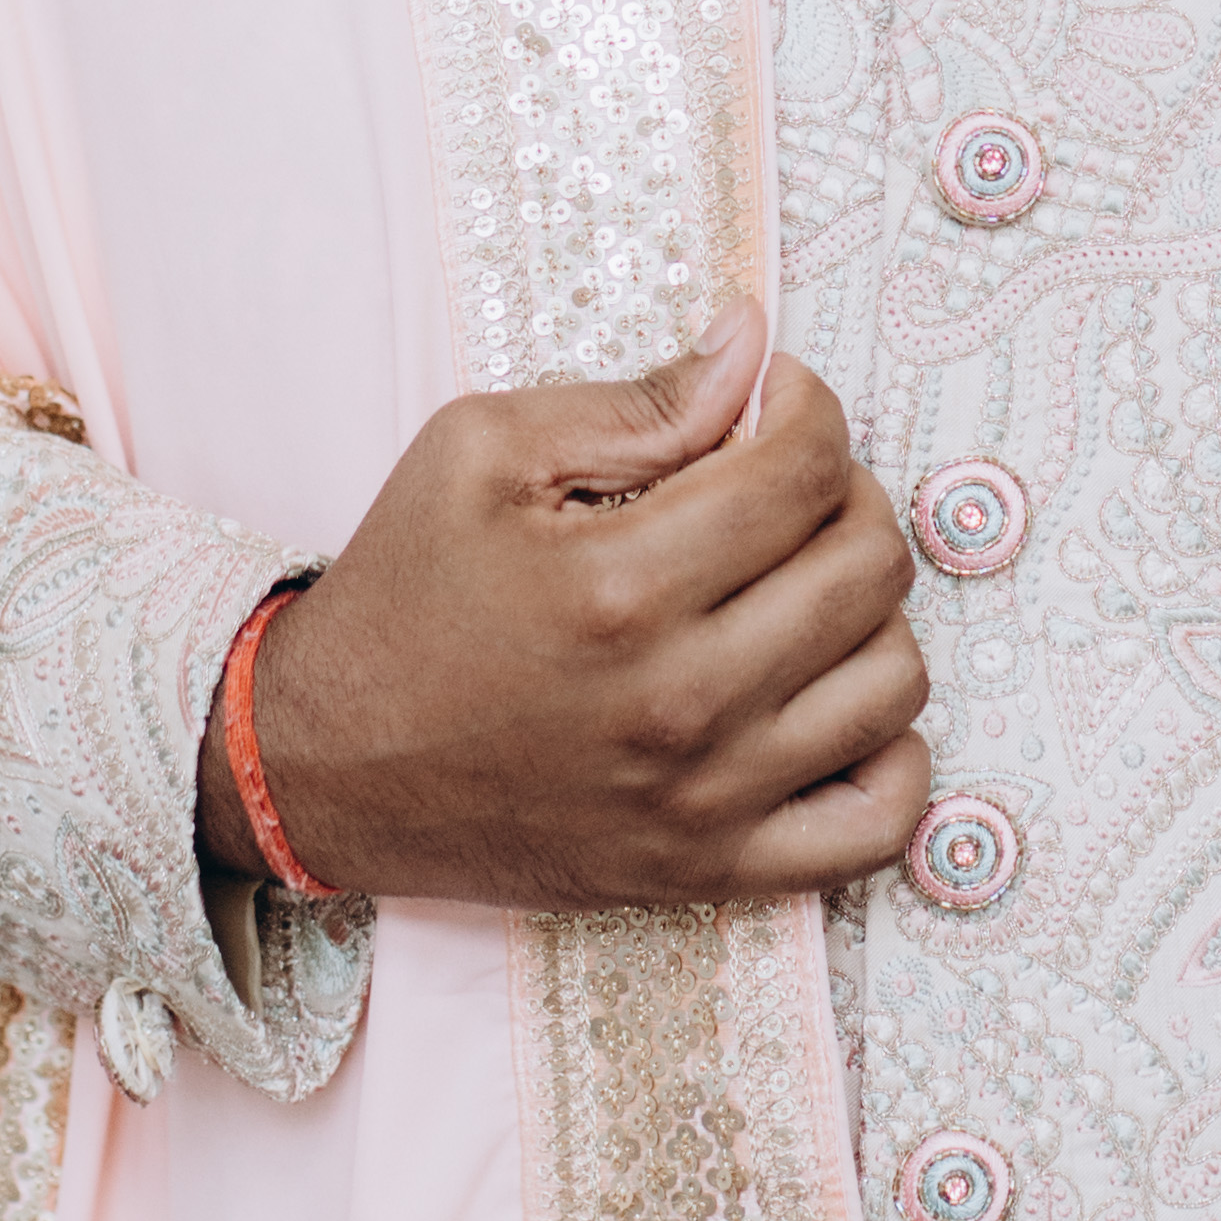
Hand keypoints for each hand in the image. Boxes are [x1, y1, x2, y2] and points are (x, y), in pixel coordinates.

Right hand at [199, 303, 931, 911]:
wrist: (326, 765)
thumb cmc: (403, 596)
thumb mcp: (479, 453)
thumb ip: (636, 401)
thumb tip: (754, 348)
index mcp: (620, 584)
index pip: (807, 467)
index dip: (808, 406)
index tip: (772, 403)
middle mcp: (678, 700)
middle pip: (870, 566)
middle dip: (848, 495)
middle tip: (786, 487)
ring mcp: (704, 800)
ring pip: (894, 681)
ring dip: (869, 613)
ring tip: (798, 588)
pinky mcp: (710, 872)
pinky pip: (878, 826)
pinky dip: (891, 757)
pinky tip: (831, 702)